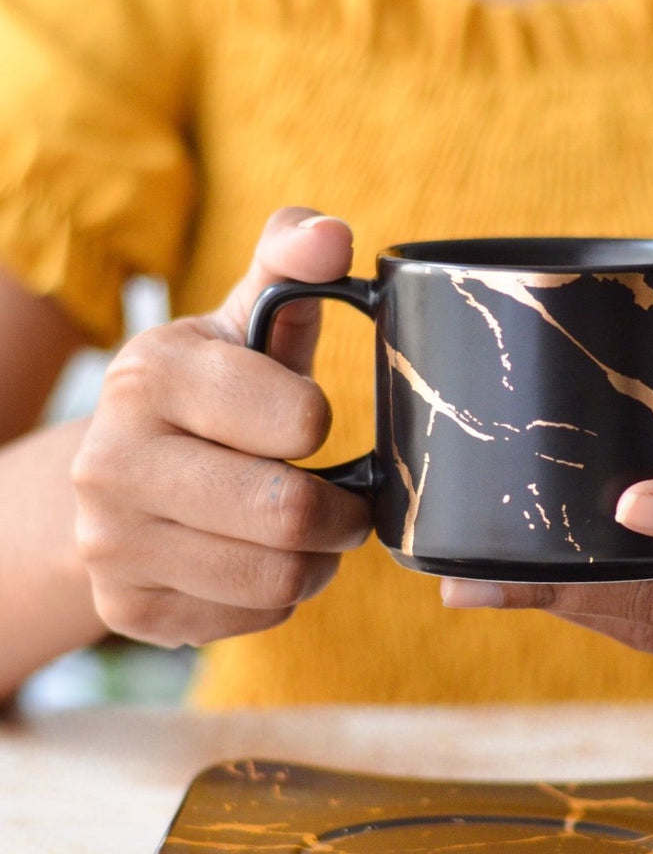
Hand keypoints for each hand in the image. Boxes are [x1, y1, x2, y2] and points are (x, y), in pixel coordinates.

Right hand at [72, 208, 370, 647]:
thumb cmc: (209, 398)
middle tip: (340, 501)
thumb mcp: (242, 327)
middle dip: (339, 514)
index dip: (323, 428)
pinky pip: (255, 619)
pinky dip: (279, 597)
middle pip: (289, 516)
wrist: (118, 479)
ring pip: (279, 579)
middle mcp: (112, 462)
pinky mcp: (127, 610)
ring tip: (302, 532)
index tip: (310, 426)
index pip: (299, 421)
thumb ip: (290, 269)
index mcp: (149, 375)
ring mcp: (111, 545)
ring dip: (316, 559)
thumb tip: (332, 234)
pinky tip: (257, 562)